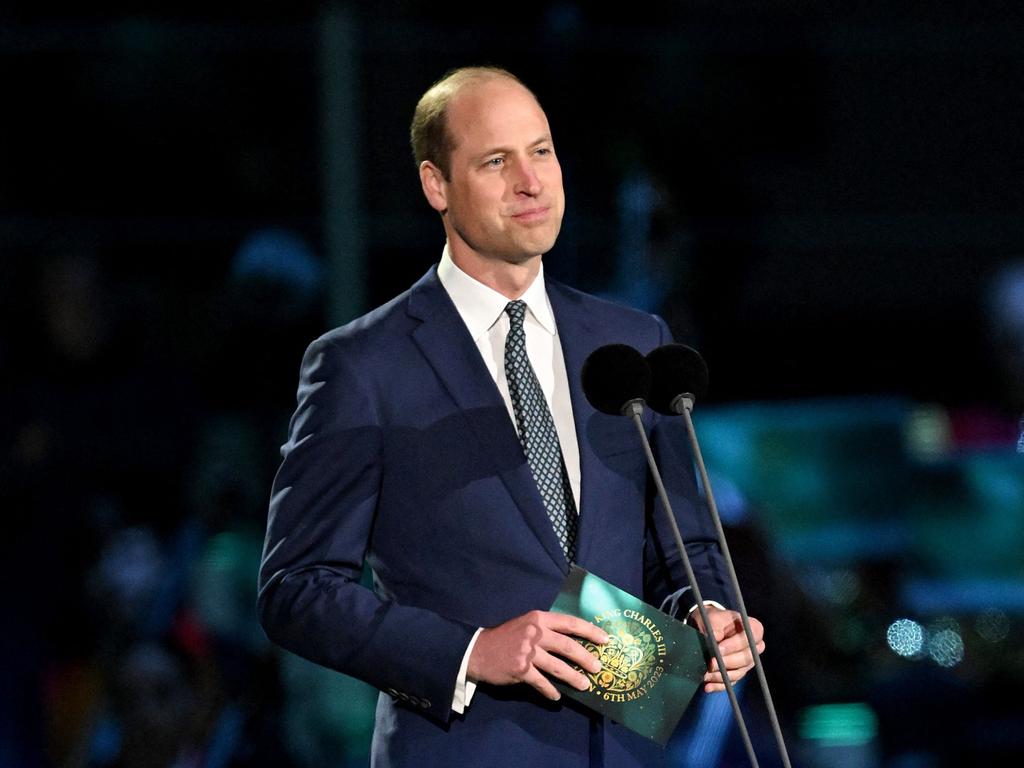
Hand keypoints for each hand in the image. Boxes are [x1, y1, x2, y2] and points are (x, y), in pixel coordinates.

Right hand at [467, 610, 607, 700]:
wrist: (478, 650)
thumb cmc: (506, 637)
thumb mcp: (526, 624)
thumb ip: (546, 629)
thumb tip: (573, 641)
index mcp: (539, 618)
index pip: (570, 623)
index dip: (590, 631)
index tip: (605, 640)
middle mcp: (535, 633)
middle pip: (568, 646)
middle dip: (586, 658)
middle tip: (598, 668)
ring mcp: (528, 652)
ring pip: (558, 667)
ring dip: (574, 678)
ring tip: (585, 686)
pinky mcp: (521, 670)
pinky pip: (542, 683)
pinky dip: (551, 691)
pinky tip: (556, 697)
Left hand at [691, 606, 764, 692]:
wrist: (707, 627)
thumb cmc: (713, 620)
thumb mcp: (713, 618)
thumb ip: (715, 627)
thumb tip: (715, 638)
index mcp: (753, 628)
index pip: (751, 637)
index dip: (736, 645)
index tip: (719, 648)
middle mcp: (754, 647)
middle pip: (747, 658)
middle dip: (727, 662)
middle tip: (711, 663)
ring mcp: (747, 662)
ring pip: (739, 672)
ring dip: (721, 676)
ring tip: (705, 675)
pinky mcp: (737, 672)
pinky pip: (731, 682)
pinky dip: (719, 685)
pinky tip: (707, 686)